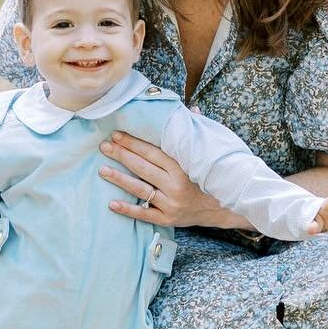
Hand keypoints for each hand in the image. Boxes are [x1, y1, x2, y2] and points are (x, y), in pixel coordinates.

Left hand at [99, 131, 217, 227]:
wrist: (225, 208)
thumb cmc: (212, 177)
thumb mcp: (209, 154)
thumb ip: (196, 133)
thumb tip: (193, 108)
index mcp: (184, 168)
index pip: (153, 153)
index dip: (134, 143)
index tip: (117, 135)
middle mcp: (176, 186)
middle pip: (143, 168)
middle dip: (122, 156)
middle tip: (104, 146)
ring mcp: (171, 204)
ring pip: (141, 190)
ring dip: (120, 179)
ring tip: (102, 170)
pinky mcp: (168, 220)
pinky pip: (145, 214)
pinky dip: (128, 209)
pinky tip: (111, 203)